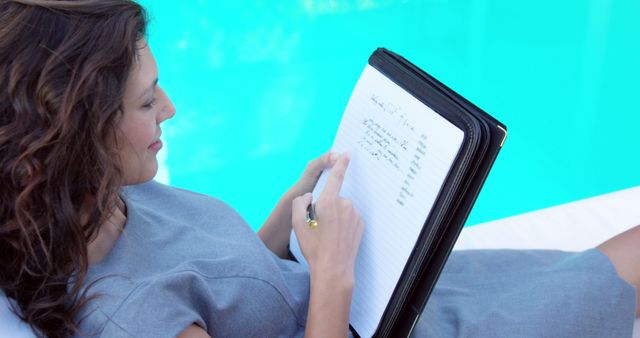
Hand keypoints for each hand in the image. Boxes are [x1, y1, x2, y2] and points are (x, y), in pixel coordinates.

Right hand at [291, 153, 364, 282]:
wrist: (333, 269)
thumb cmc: (314, 247)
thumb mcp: (297, 223)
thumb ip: (300, 203)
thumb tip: (310, 196)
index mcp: (329, 202)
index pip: (336, 177)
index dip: (340, 164)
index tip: (346, 153)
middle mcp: (345, 205)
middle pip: (333, 198)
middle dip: (326, 207)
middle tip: (319, 227)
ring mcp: (355, 216)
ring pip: (342, 209)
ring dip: (335, 217)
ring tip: (328, 235)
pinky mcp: (360, 225)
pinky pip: (349, 219)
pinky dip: (343, 225)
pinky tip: (337, 238)